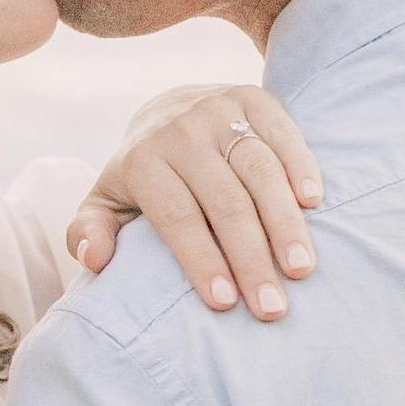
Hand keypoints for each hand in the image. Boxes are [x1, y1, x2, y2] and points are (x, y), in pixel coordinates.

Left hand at [70, 84, 322, 317]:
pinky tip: (314, 206)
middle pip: (225, 201)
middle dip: (251, 258)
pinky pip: (284, 134)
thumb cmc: (141, 176)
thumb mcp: (105, 201)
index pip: (177, 216)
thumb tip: (95, 260)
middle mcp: (182, 131)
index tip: (224, 303)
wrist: (167, 108)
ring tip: (301, 270)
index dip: (201, 259)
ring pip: (260, 171)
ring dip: (285, 223)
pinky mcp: (255, 97)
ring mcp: (221, 111)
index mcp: (143, 161)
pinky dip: (302, 168)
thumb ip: (90, 231)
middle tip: (273, 308)